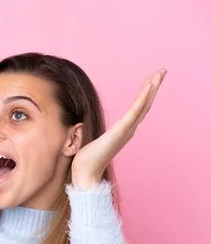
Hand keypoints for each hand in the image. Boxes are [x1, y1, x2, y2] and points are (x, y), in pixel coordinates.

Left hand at [71, 68, 167, 188]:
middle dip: (153, 86)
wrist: (86, 173)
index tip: (151, 80)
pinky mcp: (120, 131)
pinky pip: (134, 111)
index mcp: (123, 130)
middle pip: (145, 104)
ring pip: (143, 105)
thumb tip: (80, 125)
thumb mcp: (91, 139)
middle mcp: (128, 129)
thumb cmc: (86, 159)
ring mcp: (126, 130)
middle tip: (162, 71)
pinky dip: (142, 99)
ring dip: (152, 88)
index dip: (145, 94)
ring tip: (159, 74)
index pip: (138, 108)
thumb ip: (92, 131)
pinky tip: (148, 87)